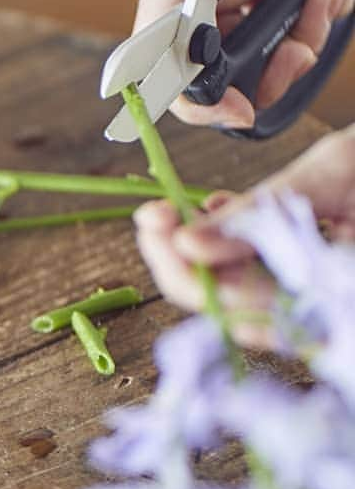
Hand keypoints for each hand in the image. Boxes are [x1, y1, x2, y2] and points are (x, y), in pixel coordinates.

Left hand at [134, 126, 354, 346]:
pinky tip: (219, 209)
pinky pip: (258, 273)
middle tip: (152, 212)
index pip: (234, 312)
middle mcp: (328, 313)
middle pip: (227, 307)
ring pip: (236, 292)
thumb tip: (187, 243)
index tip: (154, 222)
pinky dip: (229, 243)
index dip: (180, 273)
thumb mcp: (328, 175)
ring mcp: (319, 298)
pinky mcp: (312, 278)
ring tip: (178, 209)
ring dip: (198, 251)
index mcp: (338, 303)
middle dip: (178, 258)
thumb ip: (260, 214)